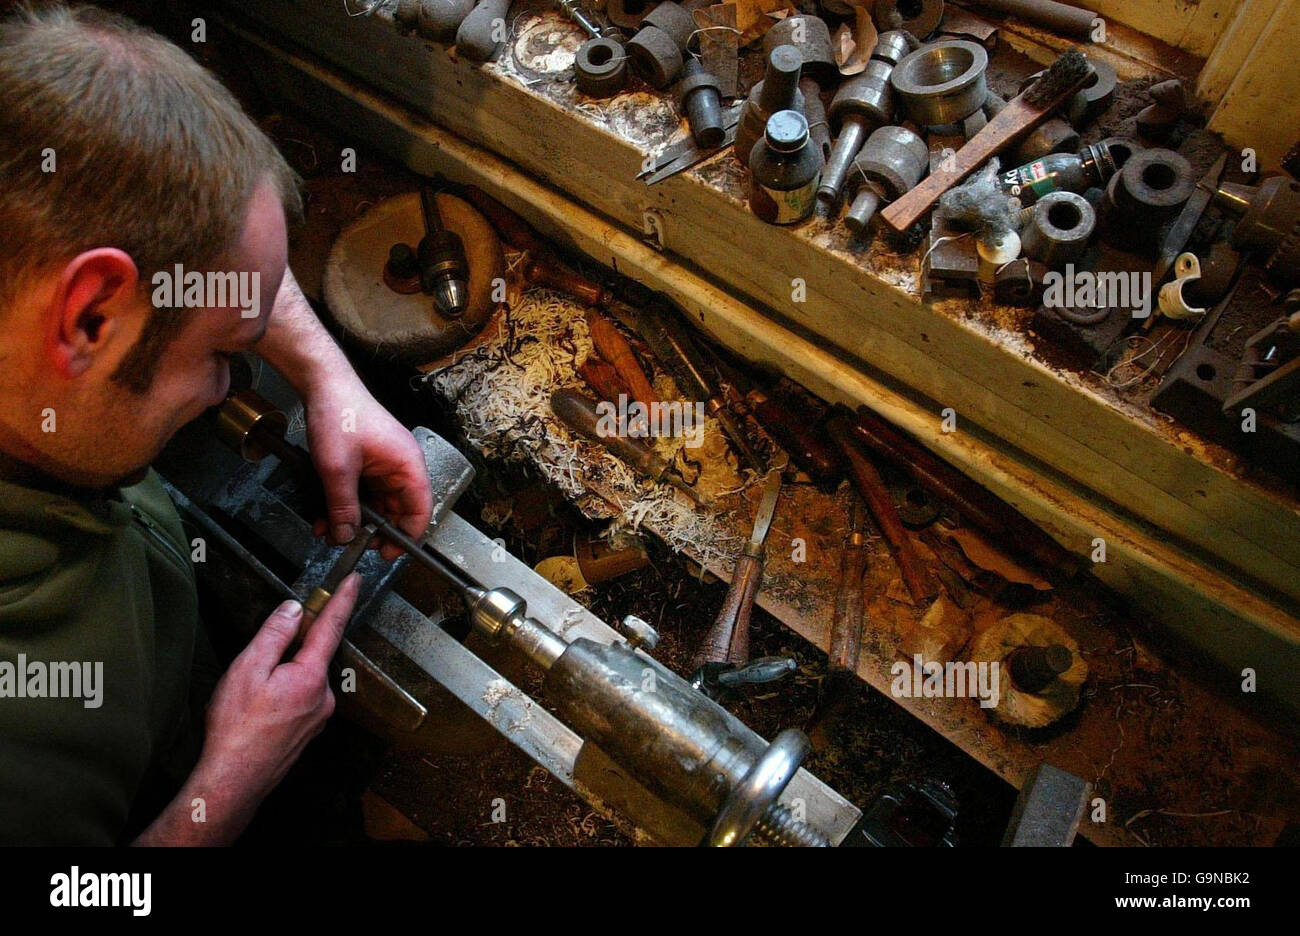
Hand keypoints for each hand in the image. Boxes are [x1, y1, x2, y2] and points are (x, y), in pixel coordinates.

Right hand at [191, 576, 357, 837]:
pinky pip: (302, 697)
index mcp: (311, 676)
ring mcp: (319, 715)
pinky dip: (285, 692)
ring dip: (285, 674)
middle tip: (259, 664)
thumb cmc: (236, 728)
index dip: (342, 600)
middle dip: (293, 647)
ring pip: (306, 678)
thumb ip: (274, 635)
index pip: (332, 627)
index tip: (354, 580)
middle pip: (315, 654)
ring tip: (251, 695)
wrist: (234, 779)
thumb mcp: (248, 669)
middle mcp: (324, 696)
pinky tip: (260, 708)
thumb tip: (293, 610)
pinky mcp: (310, 729)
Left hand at [303, 377, 433, 560]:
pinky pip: (364, 491)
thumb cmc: (340, 414)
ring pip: (377, 503)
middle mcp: (401, 466)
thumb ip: (343, 506)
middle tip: (354, 545)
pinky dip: (347, 504)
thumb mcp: (338, 468)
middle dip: (374, 531)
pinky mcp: (369, 462)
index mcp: (408, 465)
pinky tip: (327, 515)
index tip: (388, 553)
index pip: (420, 510)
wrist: (323, 384)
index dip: (407, 536)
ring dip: (355, 519)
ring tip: (332, 531)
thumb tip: (347, 536)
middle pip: (397, 510)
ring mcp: (385, 464)